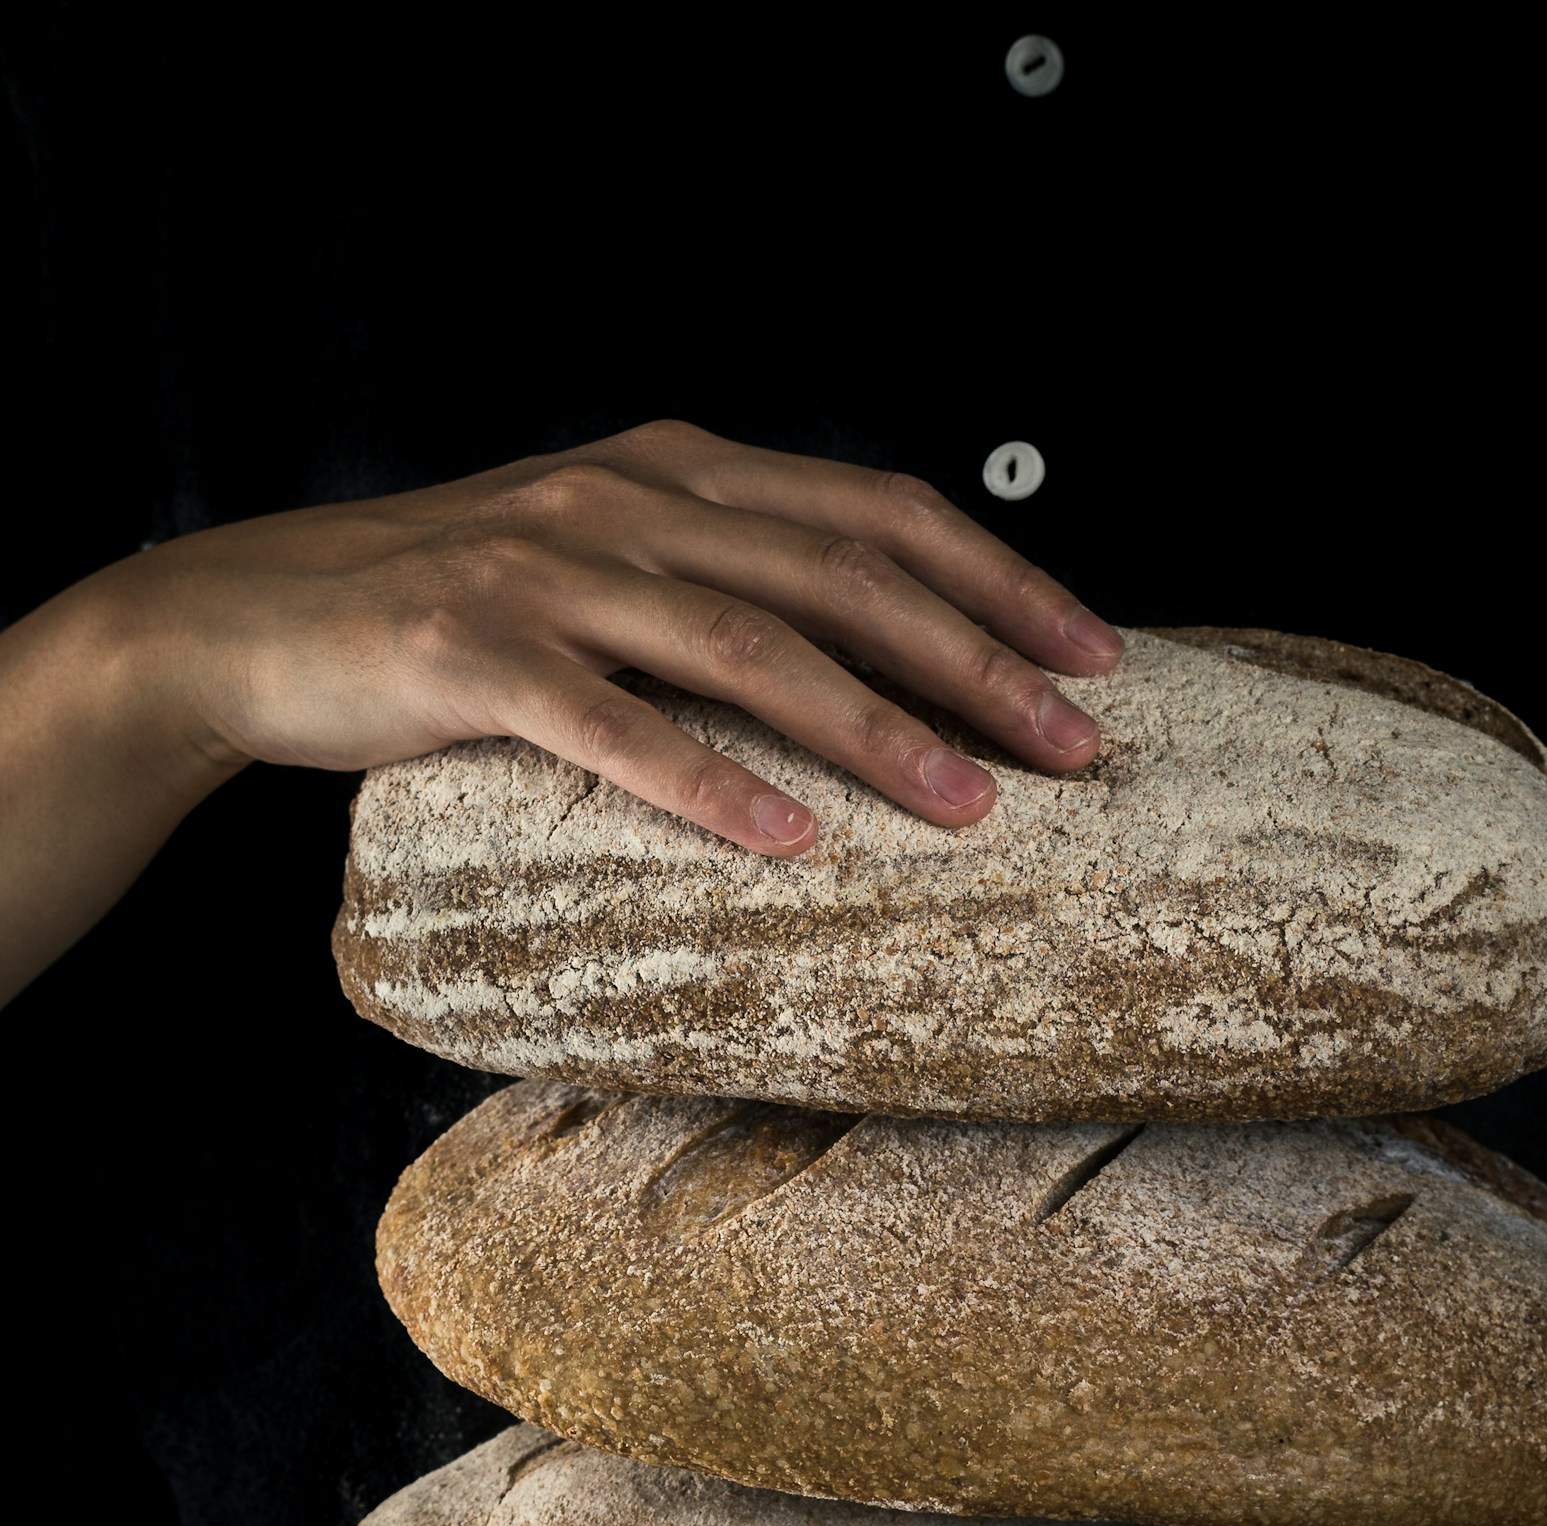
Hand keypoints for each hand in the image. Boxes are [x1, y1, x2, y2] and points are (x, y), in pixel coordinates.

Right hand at [113, 418, 1124, 853]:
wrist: (253, 616)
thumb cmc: (456, 608)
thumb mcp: (605, 558)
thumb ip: (721, 575)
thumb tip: (874, 655)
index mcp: (676, 465)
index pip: (875, 511)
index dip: (998, 579)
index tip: (1095, 657)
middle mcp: (626, 495)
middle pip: (840, 573)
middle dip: (975, 660)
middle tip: (1074, 749)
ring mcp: (548, 568)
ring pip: (745, 643)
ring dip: (871, 729)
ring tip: (967, 812)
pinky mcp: (468, 649)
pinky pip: (609, 723)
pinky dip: (706, 781)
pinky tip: (791, 841)